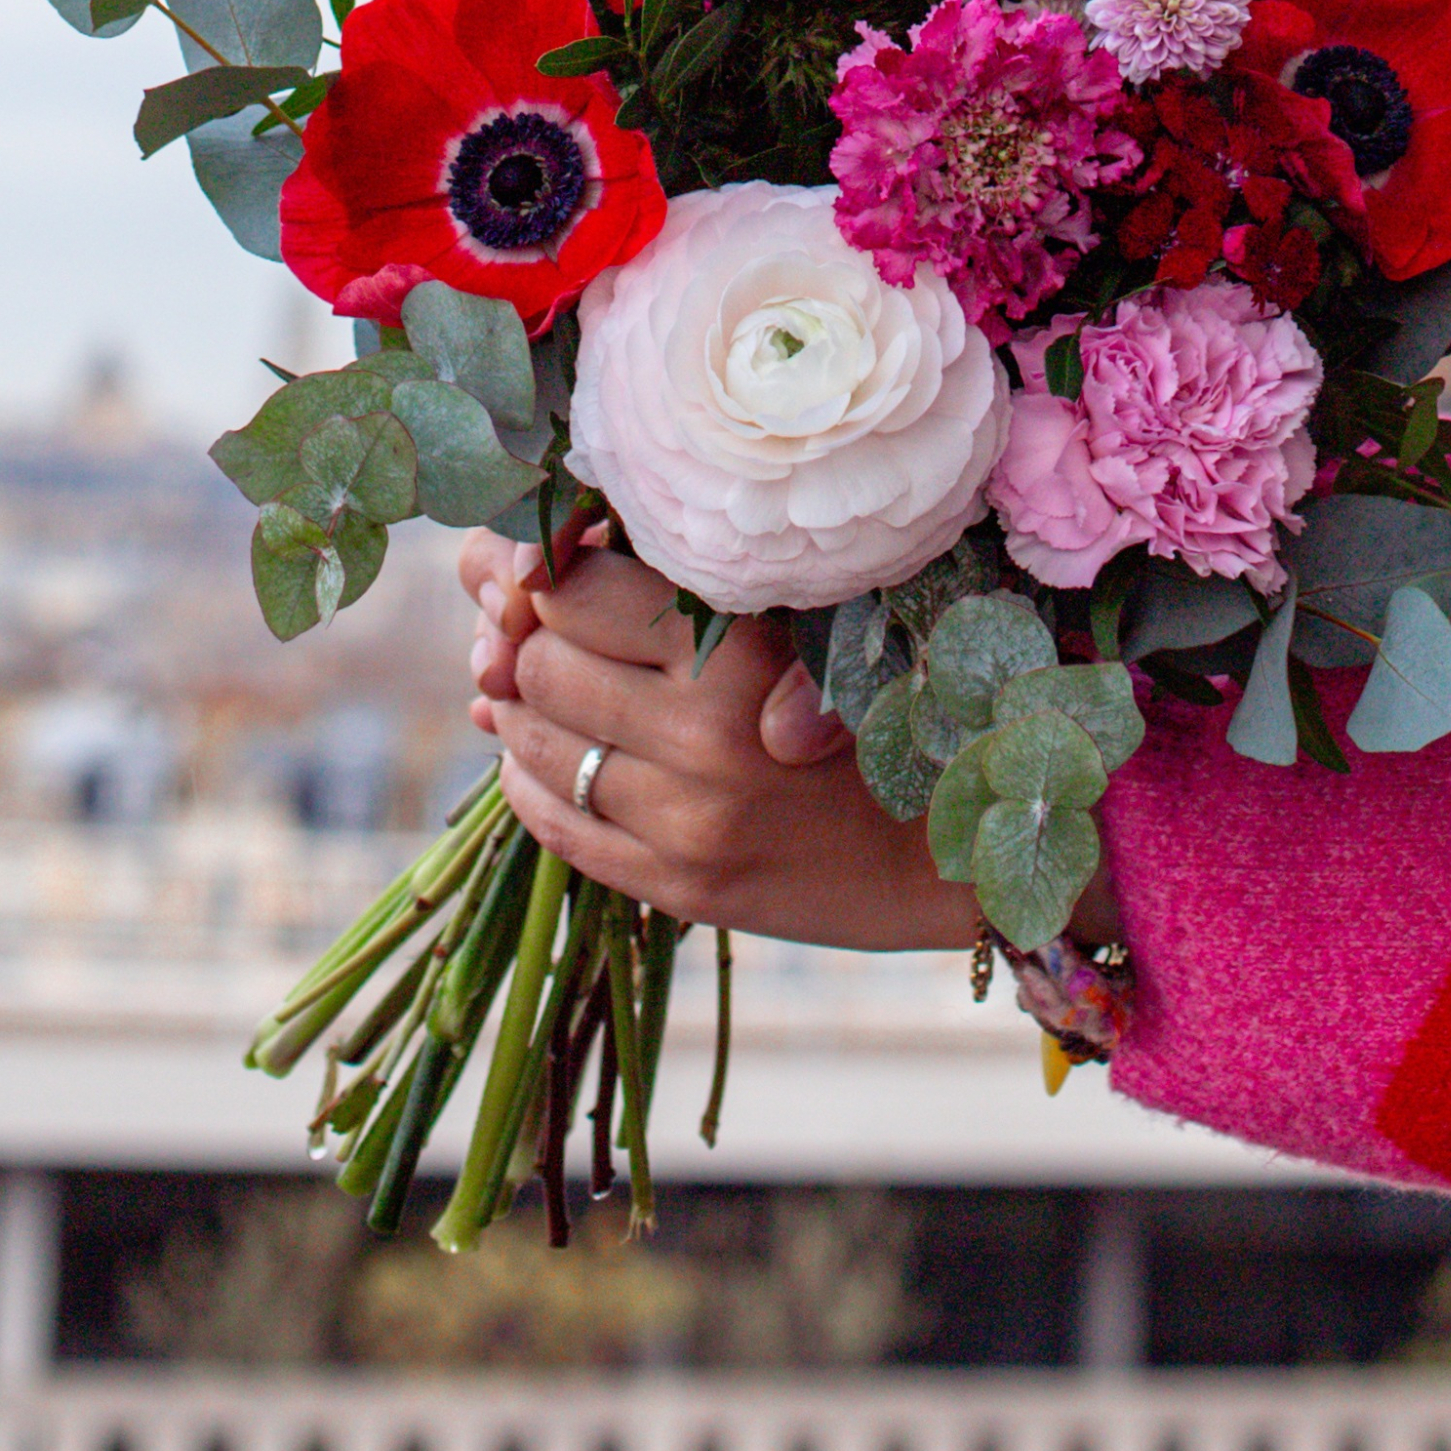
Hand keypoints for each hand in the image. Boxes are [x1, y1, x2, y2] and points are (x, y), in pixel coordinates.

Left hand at [458, 527, 980, 949]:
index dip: (530, 571)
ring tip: (552, 689)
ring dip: (519, 709)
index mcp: (743, 652)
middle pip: (537, 663)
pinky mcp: (676, 886)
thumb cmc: (874, 703)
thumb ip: (672, 587)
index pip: (574, 592)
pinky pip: (551, 821)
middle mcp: (707, 738)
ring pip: (532, 741)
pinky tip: (562, 754)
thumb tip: (502, 580)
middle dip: (521, 639)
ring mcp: (686, 822)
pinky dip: (532, 778)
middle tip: (531, 626)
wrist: (948, 843)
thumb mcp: (793, 618)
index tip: (526, 564)